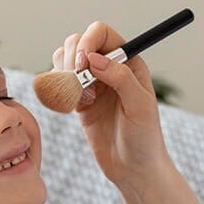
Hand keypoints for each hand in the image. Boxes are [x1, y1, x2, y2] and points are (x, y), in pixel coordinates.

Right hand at [51, 22, 173, 192]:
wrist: (133, 169)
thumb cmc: (145, 139)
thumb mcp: (140, 106)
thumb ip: (121, 78)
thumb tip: (94, 59)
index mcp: (129, 63)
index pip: (102, 33)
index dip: (88, 41)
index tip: (83, 63)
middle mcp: (110, 68)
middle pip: (79, 42)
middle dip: (72, 59)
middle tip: (78, 83)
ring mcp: (93, 83)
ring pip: (66, 59)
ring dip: (63, 73)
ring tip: (79, 96)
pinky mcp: (79, 100)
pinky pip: (60, 82)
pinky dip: (58, 90)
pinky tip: (72, 107)